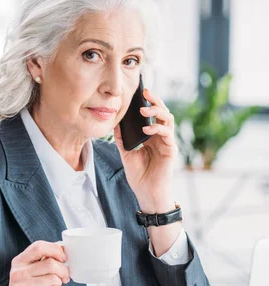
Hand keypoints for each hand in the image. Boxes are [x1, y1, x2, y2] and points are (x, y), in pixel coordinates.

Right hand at [0, 241, 68, 285]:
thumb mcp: (28, 272)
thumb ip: (42, 259)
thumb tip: (62, 247)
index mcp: (19, 261)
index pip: (39, 246)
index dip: (55, 249)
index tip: (63, 257)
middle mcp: (19, 272)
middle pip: (50, 263)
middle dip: (63, 270)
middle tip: (65, 276)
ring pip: (54, 278)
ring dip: (60, 282)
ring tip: (56, 285)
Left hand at [114, 87, 177, 212]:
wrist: (147, 193)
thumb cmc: (138, 175)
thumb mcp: (126, 153)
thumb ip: (122, 138)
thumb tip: (114, 122)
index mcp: (151, 136)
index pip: (152, 114)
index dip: (148, 102)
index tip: (140, 91)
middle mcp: (161, 137)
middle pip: (162, 112)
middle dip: (155, 100)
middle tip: (145, 92)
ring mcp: (167, 142)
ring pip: (168, 119)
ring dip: (156, 111)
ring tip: (143, 110)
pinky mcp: (171, 150)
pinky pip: (167, 134)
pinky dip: (157, 129)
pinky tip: (146, 129)